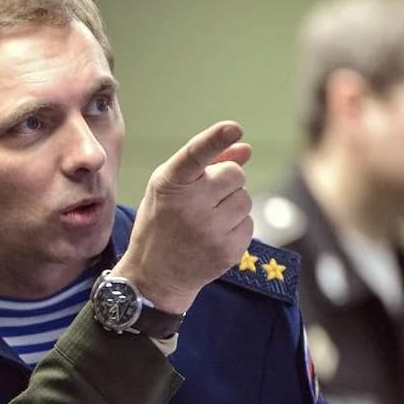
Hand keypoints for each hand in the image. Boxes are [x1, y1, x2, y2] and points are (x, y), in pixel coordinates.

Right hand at [115, 120, 252, 313]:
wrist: (155, 275)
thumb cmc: (162, 222)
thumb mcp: (169, 188)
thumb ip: (206, 163)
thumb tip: (246, 148)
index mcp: (170, 184)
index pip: (196, 154)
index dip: (216, 138)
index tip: (234, 128)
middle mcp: (189, 206)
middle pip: (235, 174)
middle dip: (226, 182)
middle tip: (204, 200)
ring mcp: (210, 231)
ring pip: (245, 199)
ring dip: (232, 205)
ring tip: (206, 221)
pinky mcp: (228, 251)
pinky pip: (248, 223)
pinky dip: (235, 227)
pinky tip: (213, 237)